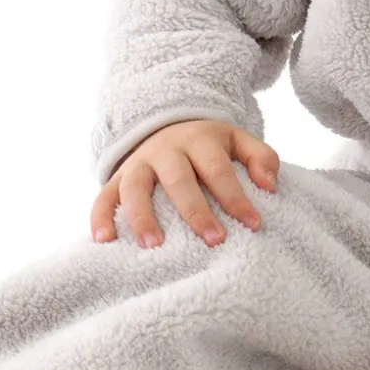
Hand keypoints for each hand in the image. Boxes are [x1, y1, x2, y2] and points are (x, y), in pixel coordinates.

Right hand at [88, 120, 279, 249]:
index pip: (218, 169)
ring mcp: (138, 164)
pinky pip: (103, 196)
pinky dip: (100, 217)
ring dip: (142, 216)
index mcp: (199, 140)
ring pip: (135, 188)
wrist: (166, 123)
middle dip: (196, 211)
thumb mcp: (238, 141)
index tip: (254, 224)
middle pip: (179, 179)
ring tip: (153, 246)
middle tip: (214, 240)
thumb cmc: (209, 145)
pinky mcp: (117, 178)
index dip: (236, 197)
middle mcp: (165, 150)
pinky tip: (104, 241)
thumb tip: (270, 186)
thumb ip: (261, 157)